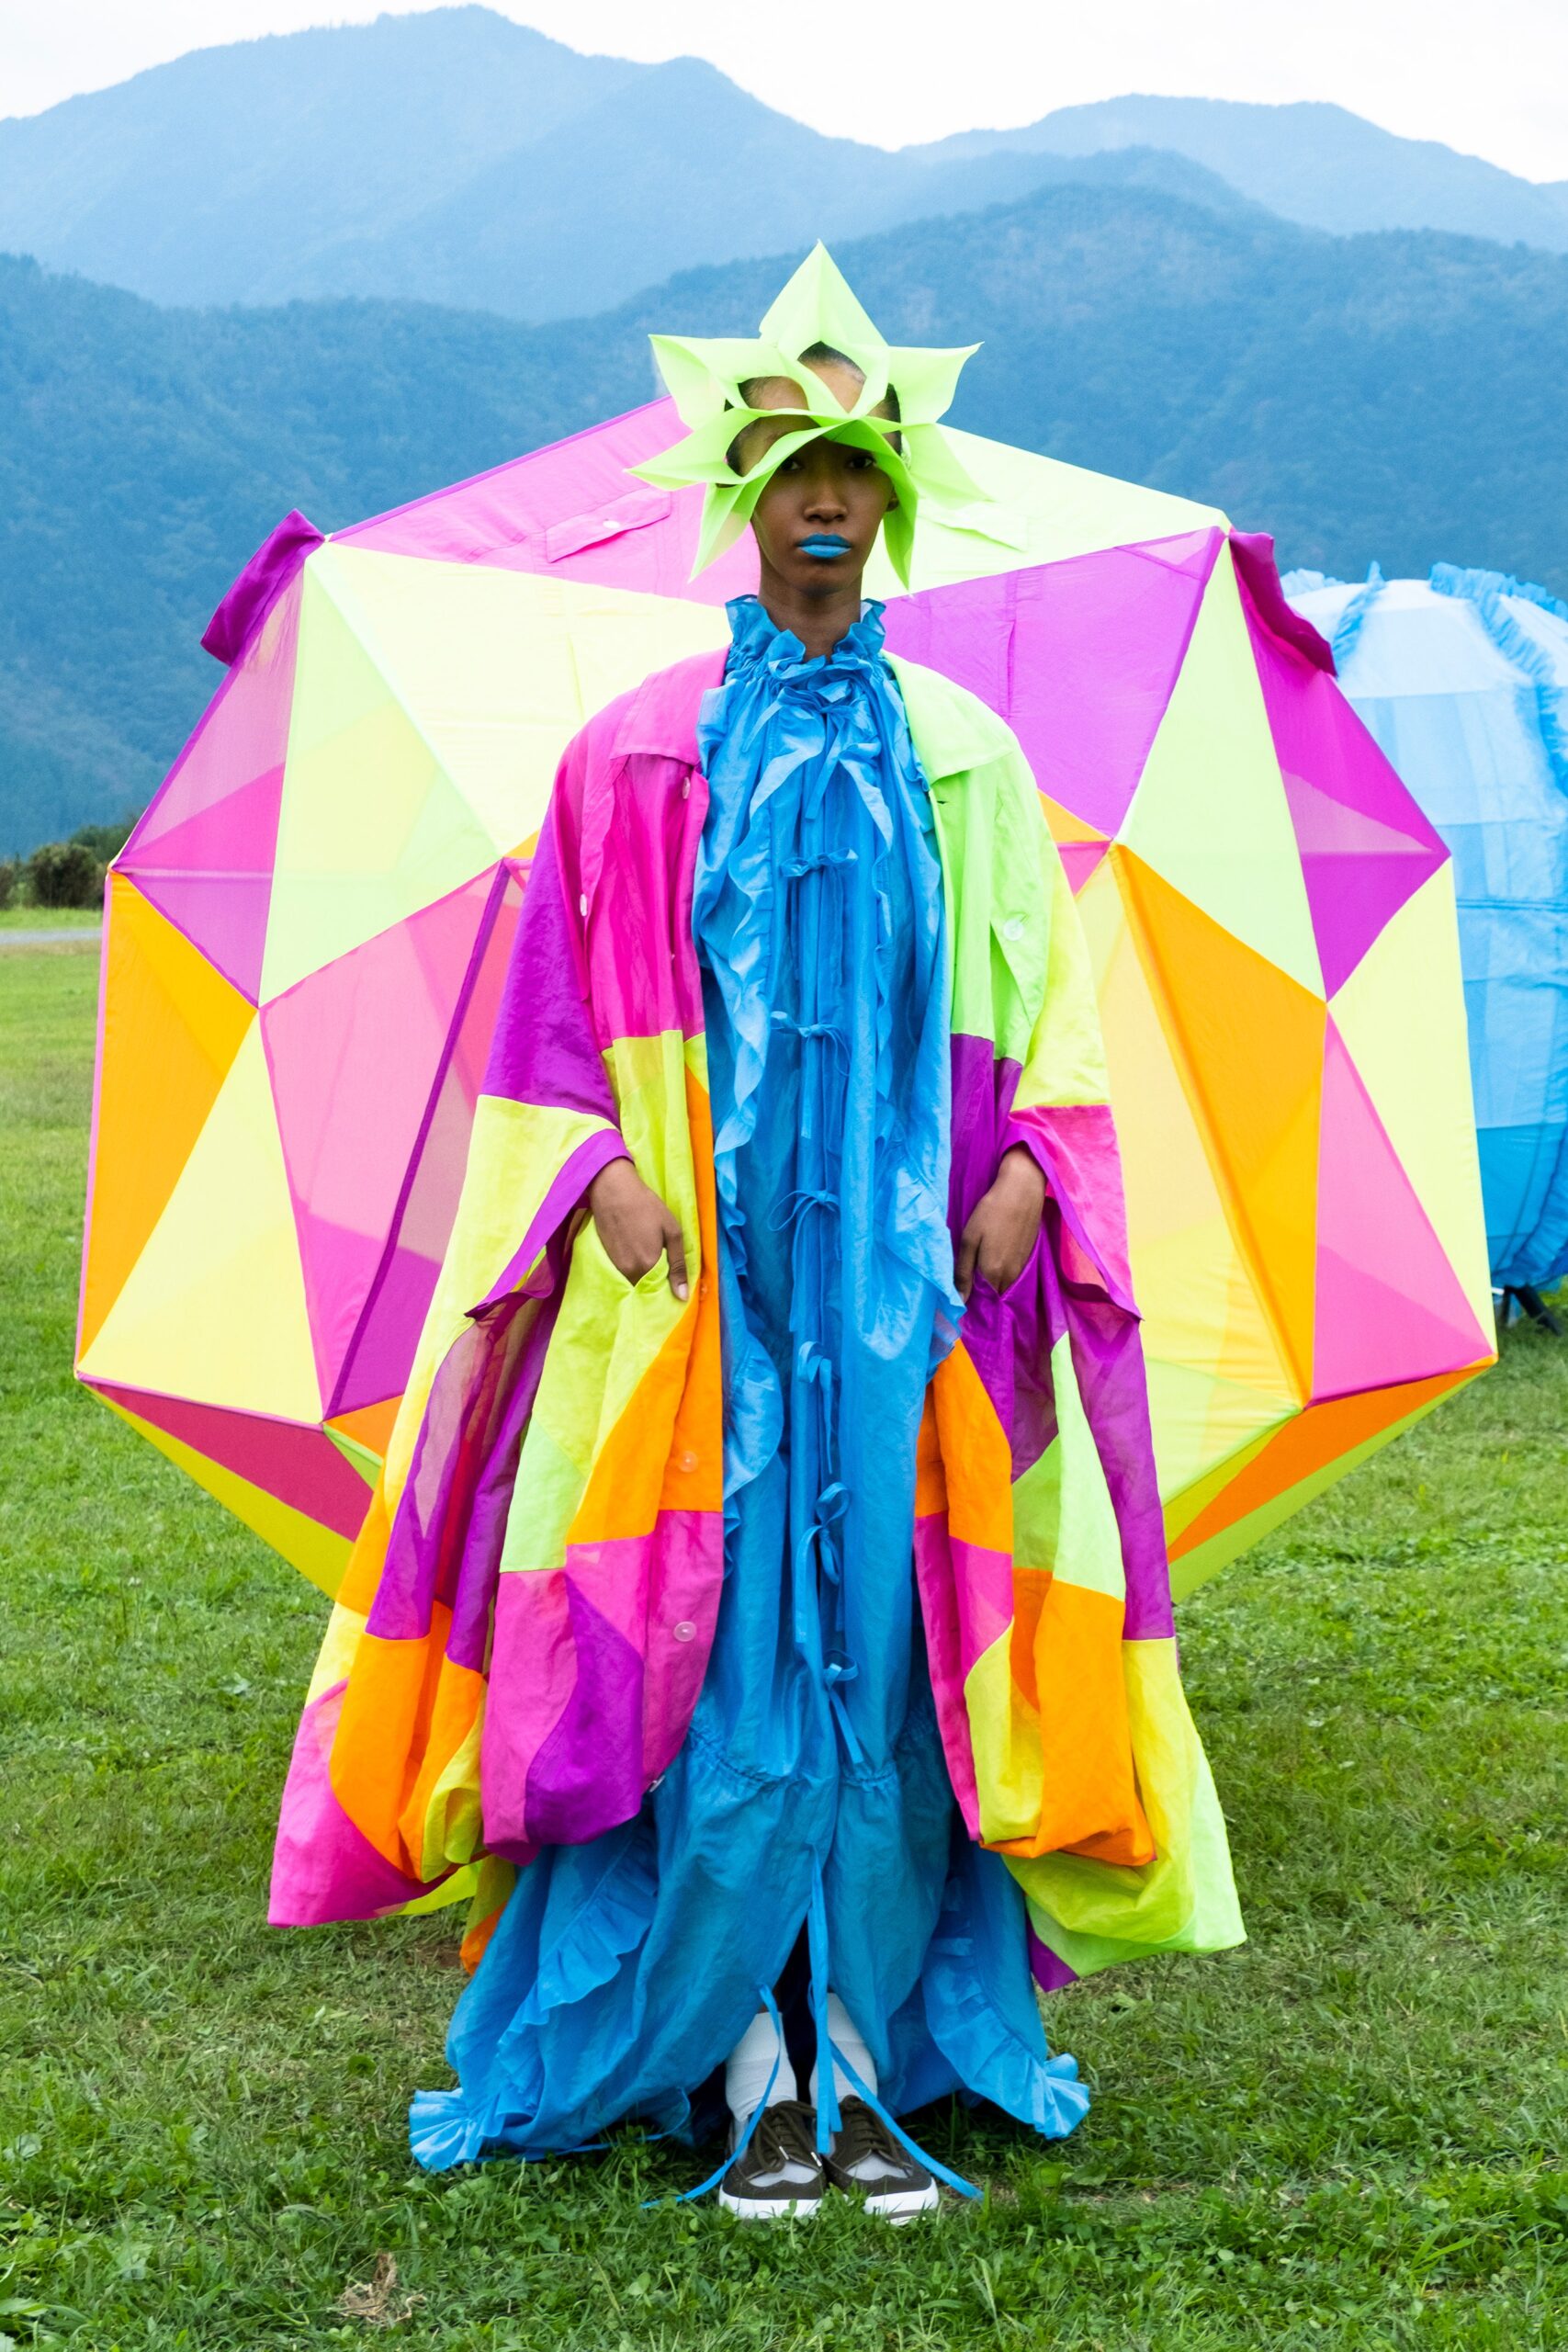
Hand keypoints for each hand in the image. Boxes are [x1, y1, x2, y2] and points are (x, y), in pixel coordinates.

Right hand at [586, 1156, 688, 1299]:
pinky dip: (633, 1269)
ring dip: (644, 1277)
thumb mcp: (671, 1231)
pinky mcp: (607, 1260)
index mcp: (649, 1266)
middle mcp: (630, 1272)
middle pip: (646, 1288)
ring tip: (649, 1257)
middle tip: (664, 1267)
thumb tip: (683, 1297)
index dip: (669, 1286)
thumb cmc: (646, 1207)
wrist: (613, 1190)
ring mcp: (616, 1267)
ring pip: (635, 1281)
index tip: (675, 1281)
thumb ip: (678, 1265)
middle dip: (657, 1283)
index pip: (662, 1290)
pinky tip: (636, 1252)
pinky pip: (624, 1273)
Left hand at [954, 1145, 1045, 1301]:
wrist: (1022, 1191)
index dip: (970, 1298)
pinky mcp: (1028, 1259)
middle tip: (967, 1280)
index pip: (981, 1300)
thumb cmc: (991, 1212)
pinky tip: (995, 1259)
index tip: (960, 1292)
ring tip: (979, 1270)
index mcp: (992, 1273)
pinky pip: (1013, 1277)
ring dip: (993, 1285)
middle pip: (994, 1296)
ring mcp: (1021, 1268)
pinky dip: (1002, 1276)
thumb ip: (963, 1272)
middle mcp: (1010, 1277)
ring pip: (1004, 1287)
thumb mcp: (969, 1240)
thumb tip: (960, 1301)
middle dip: (982, 1295)